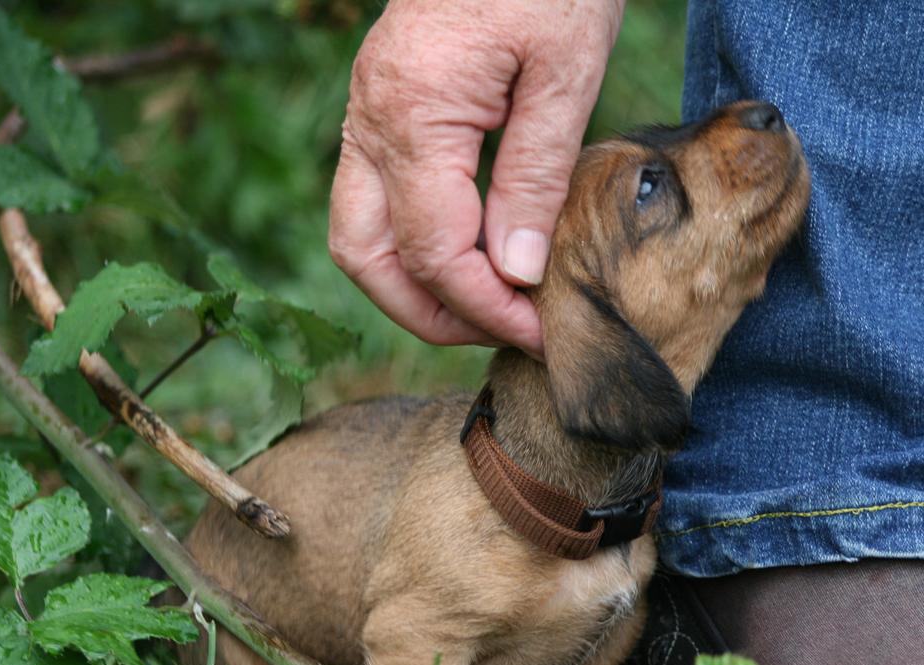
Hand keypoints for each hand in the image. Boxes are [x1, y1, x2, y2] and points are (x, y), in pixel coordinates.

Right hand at [328, 0, 623, 356]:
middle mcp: (370, 119)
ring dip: (412, 288)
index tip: (540, 329)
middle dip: (431, 316)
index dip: (486, 307)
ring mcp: (365, 112)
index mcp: (415, 113)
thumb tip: (516, 272)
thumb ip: (536, 176)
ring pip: (357, 236)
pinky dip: (408, 245)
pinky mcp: (379, 107)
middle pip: (367, 260)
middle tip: (502, 333)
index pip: (436, 251)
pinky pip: (371, 200)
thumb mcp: (566, 72)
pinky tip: (466, 254)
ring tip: (482, 307)